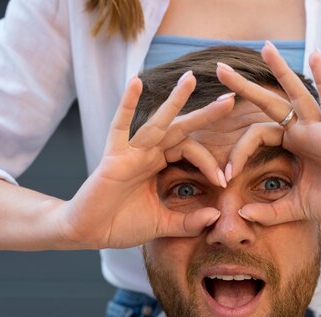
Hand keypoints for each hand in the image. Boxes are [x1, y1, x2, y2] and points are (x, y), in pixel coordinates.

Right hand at [55, 72, 234, 248]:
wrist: (89, 233)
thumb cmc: (121, 225)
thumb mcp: (162, 225)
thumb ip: (188, 222)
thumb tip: (216, 217)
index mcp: (159, 165)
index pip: (190, 151)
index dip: (209, 163)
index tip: (224, 180)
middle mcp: (147, 153)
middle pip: (180, 128)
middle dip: (205, 115)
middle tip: (230, 100)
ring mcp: (130, 152)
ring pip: (157, 122)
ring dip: (174, 100)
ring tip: (190, 79)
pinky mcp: (113, 157)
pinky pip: (120, 126)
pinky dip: (126, 104)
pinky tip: (136, 82)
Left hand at [215, 42, 320, 224]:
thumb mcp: (295, 208)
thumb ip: (270, 213)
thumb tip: (241, 217)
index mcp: (291, 145)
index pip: (256, 136)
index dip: (237, 154)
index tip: (225, 177)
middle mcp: (302, 130)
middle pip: (269, 103)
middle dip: (243, 87)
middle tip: (219, 68)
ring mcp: (319, 127)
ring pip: (296, 93)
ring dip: (280, 70)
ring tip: (264, 46)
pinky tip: (315, 55)